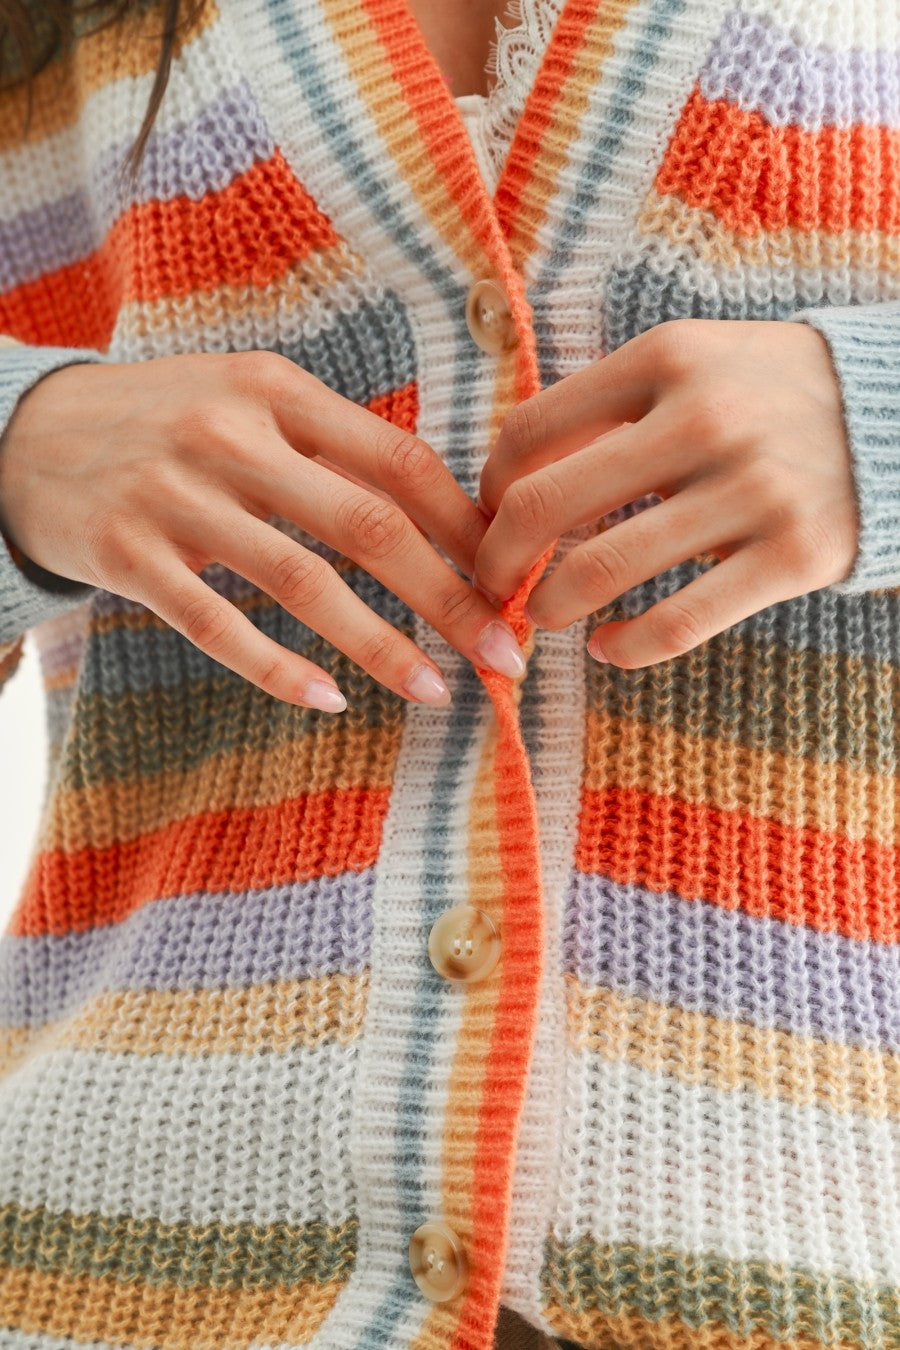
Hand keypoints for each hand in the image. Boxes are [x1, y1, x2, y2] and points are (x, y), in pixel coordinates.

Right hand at [0, 350, 526, 708]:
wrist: (26, 435)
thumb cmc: (168, 426)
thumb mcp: (249, 404)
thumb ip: (333, 447)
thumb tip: (453, 516)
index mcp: (277, 391)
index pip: (399, 460)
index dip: (467, 527)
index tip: (515, 581)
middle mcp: (230, 435)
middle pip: (368, 525)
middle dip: (451, 597)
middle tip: (507, 653)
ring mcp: (175, 496)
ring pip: (302, 581)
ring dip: (381, 644)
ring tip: (437, 691)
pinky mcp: (128, 556)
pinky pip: (217, 626)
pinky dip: (279, 668)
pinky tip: (331, 699)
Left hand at [474, 318, 858, 667]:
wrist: (898, 416)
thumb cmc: (766, 396)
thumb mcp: (692, 365)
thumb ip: (606, 406)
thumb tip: (504, 477)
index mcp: (668, 358)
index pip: (531, 431)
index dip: (488, 488)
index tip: (488, 519)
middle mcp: (707, 417)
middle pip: (545, 504)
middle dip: (497, 559)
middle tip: (493, 583)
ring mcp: (754, 488)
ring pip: (601, 570)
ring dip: (549, 608)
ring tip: (544, 616)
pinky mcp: (795, 555)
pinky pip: (676, 623)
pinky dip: (623, 648)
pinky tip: (608, 647)